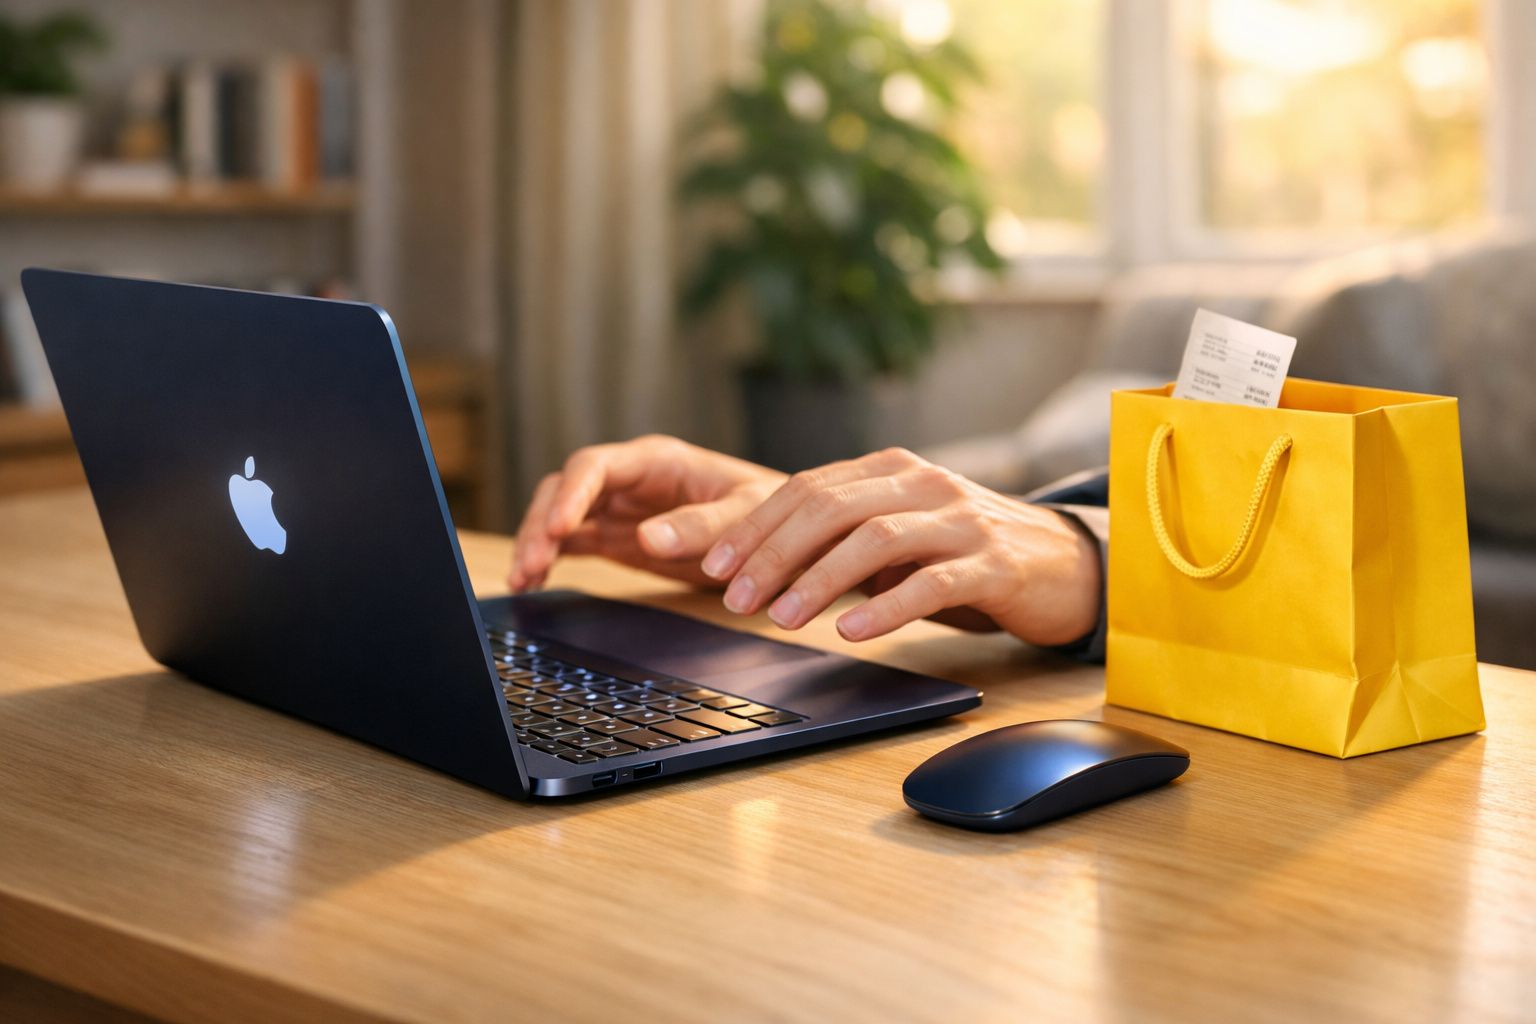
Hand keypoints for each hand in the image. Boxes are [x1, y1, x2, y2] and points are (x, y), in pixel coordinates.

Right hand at [509, 435, 785, 590]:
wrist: (784, 533)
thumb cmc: (772, 510)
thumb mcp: (746, 513)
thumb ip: (703, 525)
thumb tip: (648, 537)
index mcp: (656, 461)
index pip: (595, 466)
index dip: (571, 495)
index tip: (557, 528)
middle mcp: (629, 481)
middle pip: (565, 491)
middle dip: (542, 524)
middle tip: (530, 563)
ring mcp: (619, 508)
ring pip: (559, 517)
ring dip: (536, 543)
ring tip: (522, 579)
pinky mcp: (616, 537)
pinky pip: (570, 543)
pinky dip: (548, 559)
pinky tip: (531, 582)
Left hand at [697, 448, 1100, 645]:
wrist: (1066, 565)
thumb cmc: (968, 552)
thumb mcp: (903, 533)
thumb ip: (846, 536)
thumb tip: (762, 566)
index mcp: (893, 469)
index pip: (808, 487)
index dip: (756, 527)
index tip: (715, 566)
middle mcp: (924, 484)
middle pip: (831, 508)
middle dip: (773, 553)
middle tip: (736, 598)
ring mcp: (961, 520)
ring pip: (874, 540)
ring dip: (818, 581)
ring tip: (781, 619)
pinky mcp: (994, 564)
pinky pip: (931, 582)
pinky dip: (886, 608)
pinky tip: (853, 631)